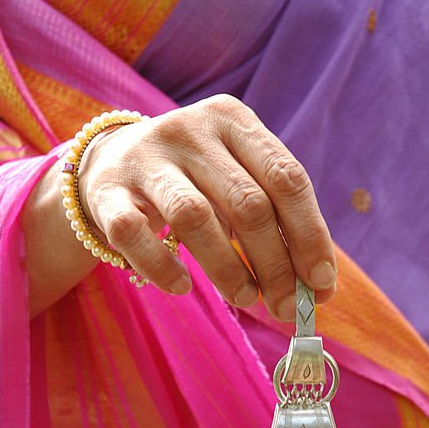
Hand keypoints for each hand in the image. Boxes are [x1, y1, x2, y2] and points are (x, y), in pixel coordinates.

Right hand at [77, 95, 336, 319]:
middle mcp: (190, 130)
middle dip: (275, 264)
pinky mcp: (107, 191)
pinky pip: (134, 234)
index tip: (321, 282)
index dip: (310, 235)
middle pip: (248, 203)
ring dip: (228, 269)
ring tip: (245, 298)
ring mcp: (145, 158)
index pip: (287, 178)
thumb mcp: (238, 181)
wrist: (111, 161)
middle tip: (286, 307)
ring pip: (194, 218)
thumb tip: (320, 287)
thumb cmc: (196, 180)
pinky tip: (182, 286)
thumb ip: (278, 224)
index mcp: (233, 121)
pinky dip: (162, 267)